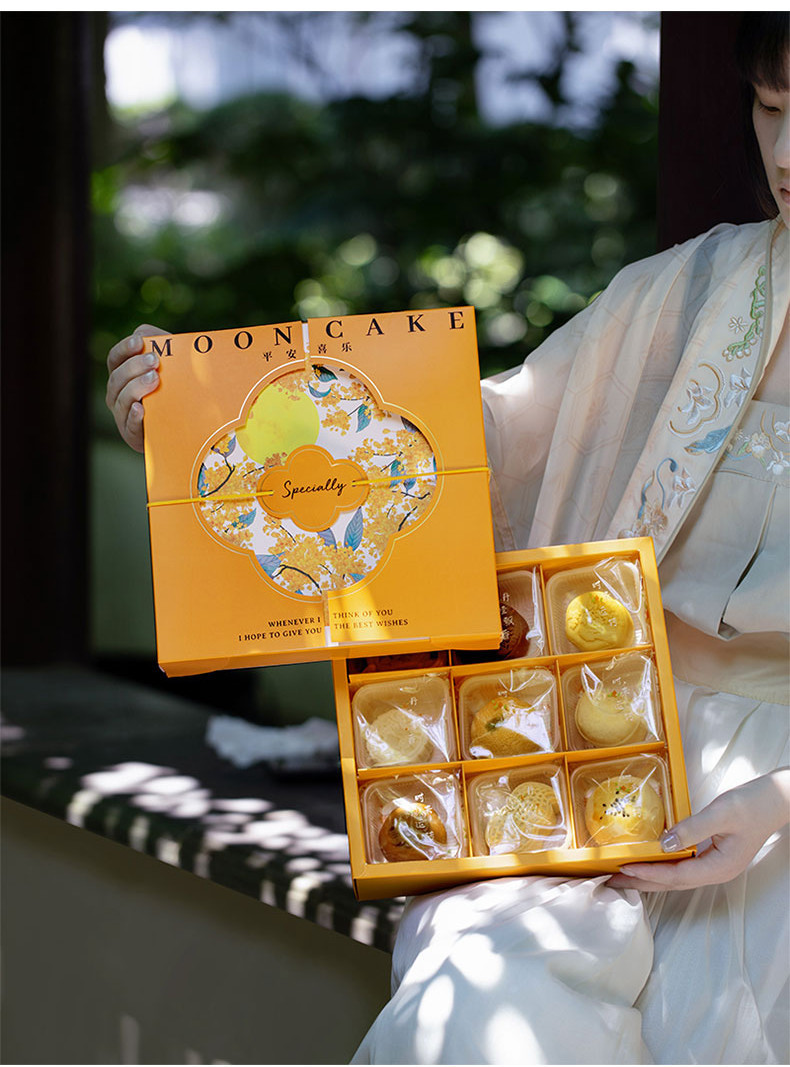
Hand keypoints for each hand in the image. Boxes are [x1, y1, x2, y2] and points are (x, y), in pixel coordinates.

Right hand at [106, 324, 169, 451]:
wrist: (186, 427)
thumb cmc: (174, 390)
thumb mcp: (170, 365)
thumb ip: (159, 345)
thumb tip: (144, 333)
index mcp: (122, 376)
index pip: (115, 358)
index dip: (124, 349)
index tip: (140, 342)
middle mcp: (117, 394)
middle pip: (117, 378)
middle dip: (134, 367)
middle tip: (154, 361)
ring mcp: (123, 415)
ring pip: (121, 399)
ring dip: (136, 387)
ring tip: (155, 379)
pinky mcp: (133, 435)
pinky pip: (129, 425)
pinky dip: (133, 416)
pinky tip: (141, 408)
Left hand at [607, 768, 789, 891]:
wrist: (775, 800)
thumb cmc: (752, 805)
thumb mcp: (721, 813)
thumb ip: (692, 829)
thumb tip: (664, 844)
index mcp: (720, 866)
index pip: (677, 876)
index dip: (649, 873)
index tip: (624, 869)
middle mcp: (716, 872)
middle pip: (673, 884)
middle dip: (641, 884)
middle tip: (611, 882)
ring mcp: (714, 865)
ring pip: (675, 877)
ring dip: (648, 877)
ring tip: (621, 876)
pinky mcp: (711, 855)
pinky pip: (681, 866)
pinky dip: (661, 866)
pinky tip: (647, 862)